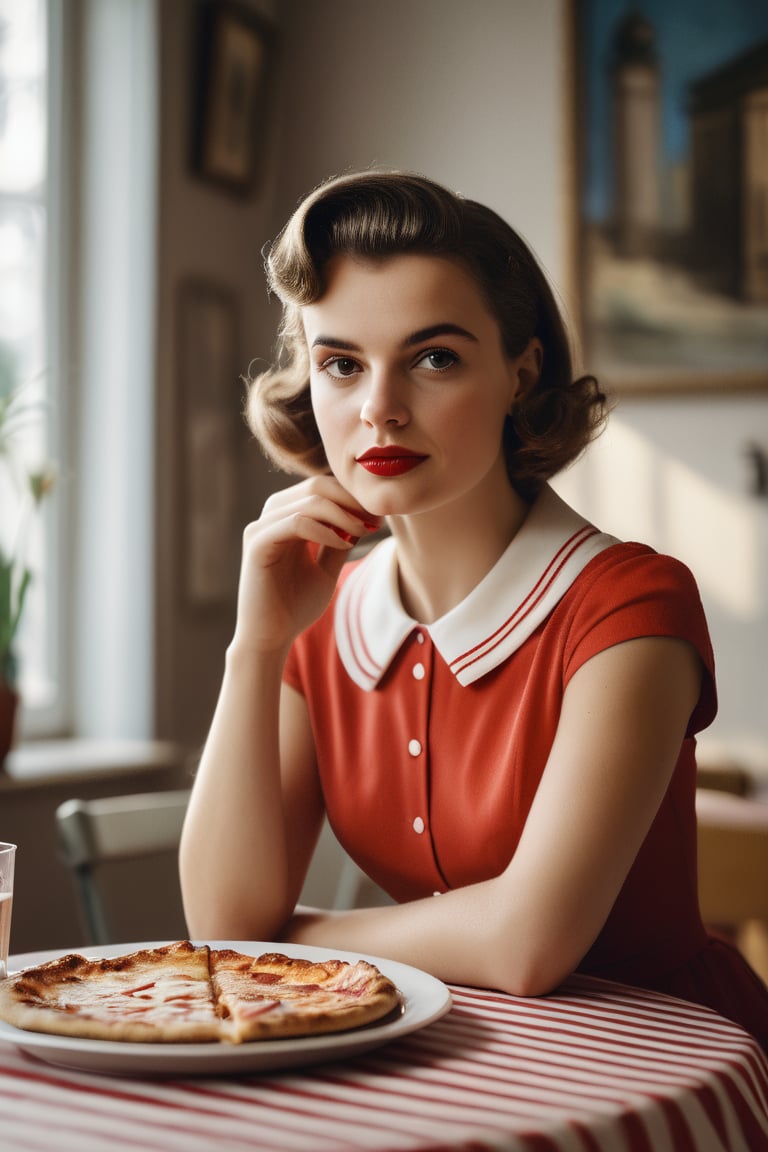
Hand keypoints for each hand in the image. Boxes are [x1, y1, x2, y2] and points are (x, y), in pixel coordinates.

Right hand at [232, 476, 380, 654]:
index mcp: (286, 516)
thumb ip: (340, 540)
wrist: (270, 638)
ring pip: (309, 500)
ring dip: (343, 514)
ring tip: (364, 532)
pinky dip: (325, 530)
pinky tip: (344, 544)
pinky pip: (296, 522)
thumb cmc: (296, 606)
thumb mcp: (327, 567)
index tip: (379, 517)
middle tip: (375, 520)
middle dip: (352, 501)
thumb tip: (364, 516)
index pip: (322, 488)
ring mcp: (261, 527)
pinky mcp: (257, 543)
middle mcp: (271, 516)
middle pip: (317, 485)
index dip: (353, 497)